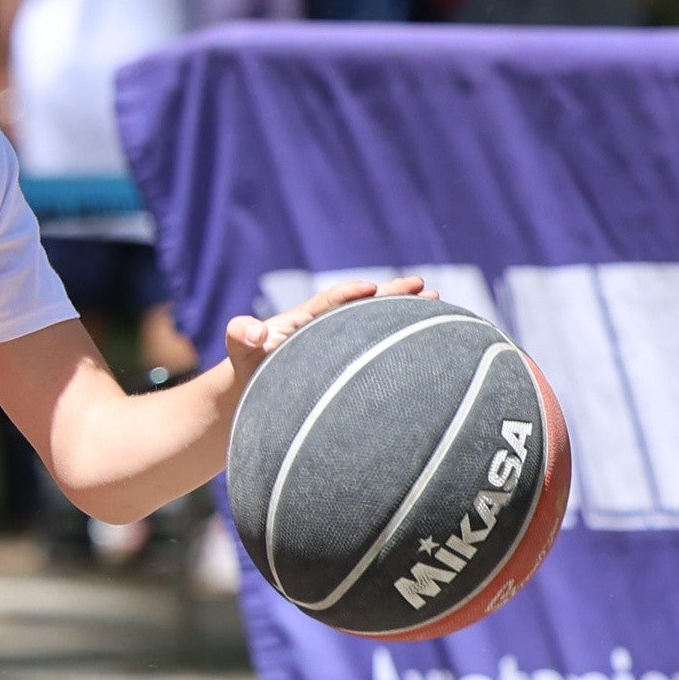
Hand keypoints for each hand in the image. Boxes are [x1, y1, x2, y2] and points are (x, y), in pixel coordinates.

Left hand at [221, 274, 425, 391]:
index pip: (329, 302)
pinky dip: (404, 342)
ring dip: (406, 314)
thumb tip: (246, 329)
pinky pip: (379, 349)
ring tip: (438, 303)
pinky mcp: (352, 363)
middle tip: (424, 287)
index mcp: (304, 320)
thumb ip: (241, 337)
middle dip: (392, 296)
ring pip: (377, 324)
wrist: (254, 391)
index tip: (371, 289)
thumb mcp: (241, 352)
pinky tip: (434, 343)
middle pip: (364, 306)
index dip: (349, 294)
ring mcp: (342, 345)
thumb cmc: (248, 371)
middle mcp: (328, 327)